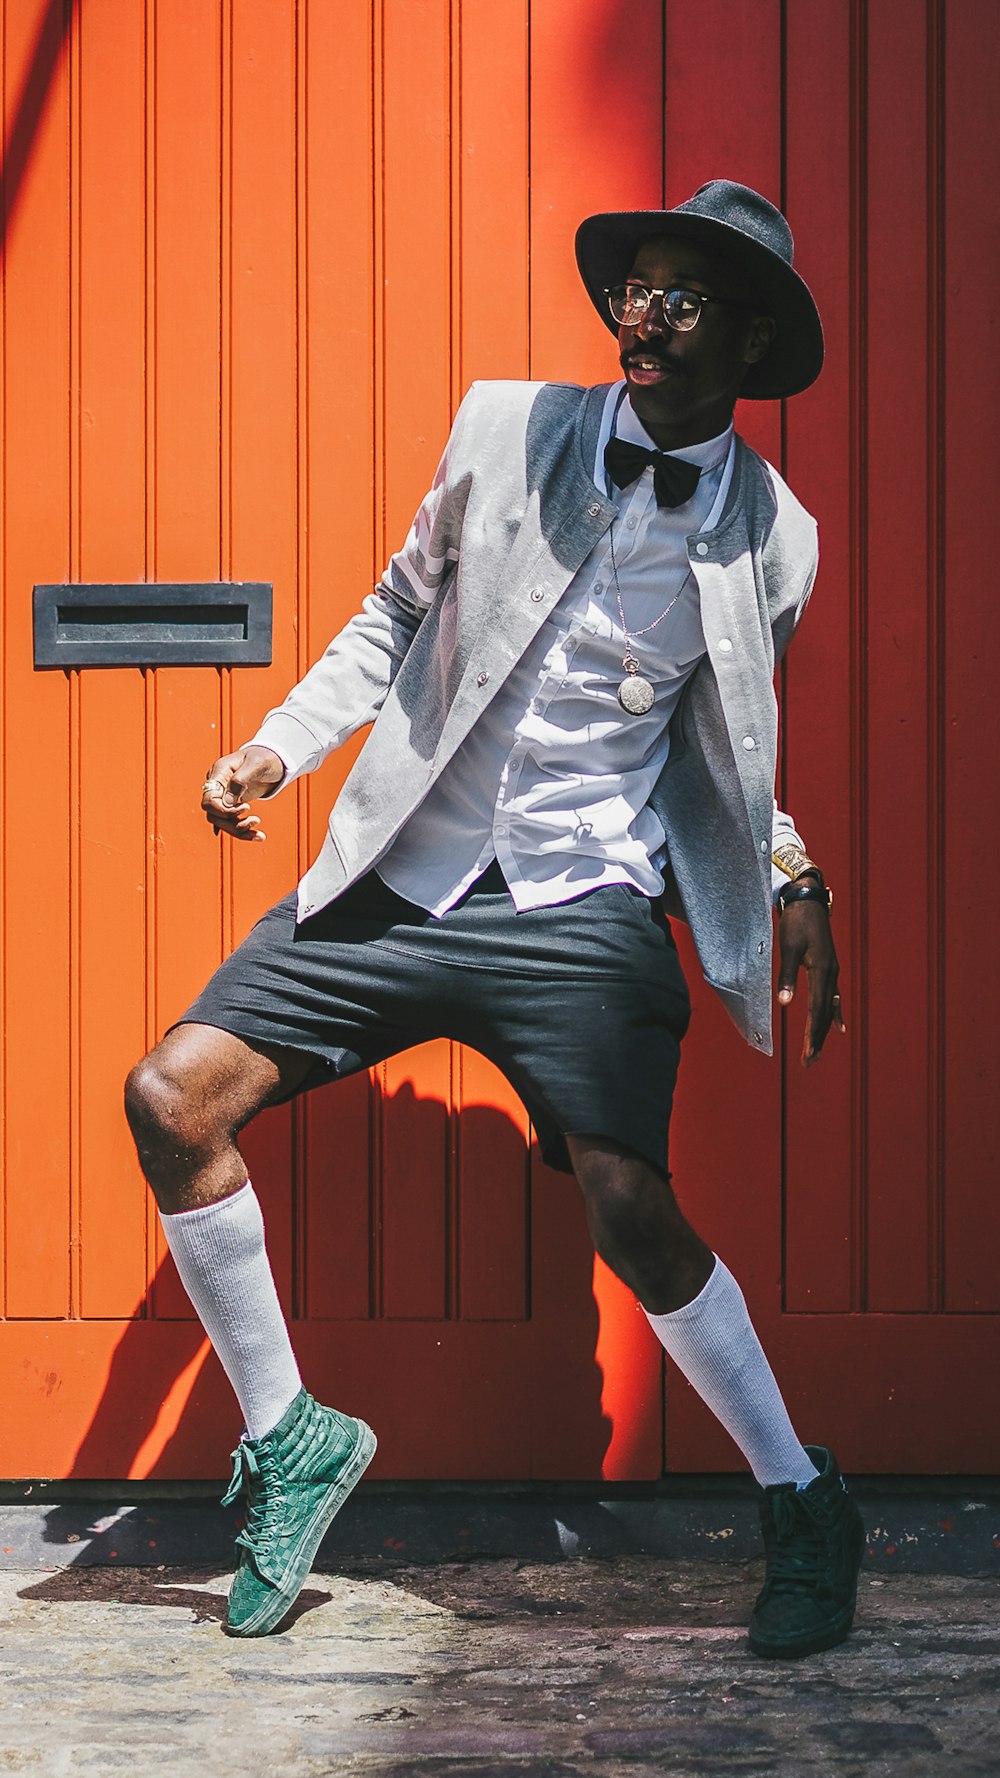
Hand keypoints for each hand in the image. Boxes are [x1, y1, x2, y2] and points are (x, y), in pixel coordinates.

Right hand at [200, 745, 285, 841]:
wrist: (276, 759)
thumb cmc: (266, 757)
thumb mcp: (256, 765)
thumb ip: (240, 781)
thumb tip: (227, 802)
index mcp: (219, 773)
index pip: (209, 800)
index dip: (223, 810)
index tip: (246, 808)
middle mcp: (218, 786)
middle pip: (214, 815)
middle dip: (233, 824)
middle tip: (256, 821)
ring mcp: (225, 796)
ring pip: (222, 822)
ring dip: (240, 831)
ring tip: (260, 834)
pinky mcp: (234, 804)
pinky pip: (232, 822)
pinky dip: (243, 831)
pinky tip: (257, 836)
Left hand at [776, 900, 845, 1065]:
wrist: (808, 901)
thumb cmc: (795, 922)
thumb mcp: (787, 947)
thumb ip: (786, 976)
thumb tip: (784, 1004)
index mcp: (821, 970)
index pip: (816, 1011)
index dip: (811, 1034)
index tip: (806, 1053)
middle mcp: (831, 973)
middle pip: (824, 1015)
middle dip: (816, 1040)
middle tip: (809, 1062)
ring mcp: (832, 971)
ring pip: (828, 1008)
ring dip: (821, 1031)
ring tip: (815, 1052)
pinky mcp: (829, 968)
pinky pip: (833, 997)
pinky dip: (834, 1015)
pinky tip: (838, 1029)